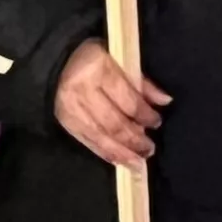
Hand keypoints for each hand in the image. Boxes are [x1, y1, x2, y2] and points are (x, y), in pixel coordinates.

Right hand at [53, 38, 168, 171]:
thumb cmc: (95, 58)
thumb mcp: (120, 60)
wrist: (57, 62)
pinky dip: (104, 152)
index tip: (157, 122)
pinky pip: (87, 141)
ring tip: (137, 163)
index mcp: (99, 70)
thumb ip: (141, 81)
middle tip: (149, 150)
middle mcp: (83, 91)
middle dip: (134, 140)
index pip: (127, 100)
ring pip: (100, 136)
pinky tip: (118, 160)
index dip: (145, 115)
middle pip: (113, 123)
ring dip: (121, 153)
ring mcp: (71, 108)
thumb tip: (165, 100)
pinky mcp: (64, 121)